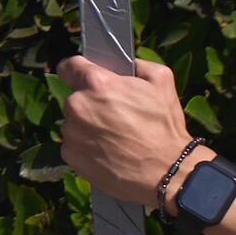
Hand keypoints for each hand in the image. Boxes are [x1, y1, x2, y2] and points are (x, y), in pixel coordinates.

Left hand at [57, 51, 196, 207]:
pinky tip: (108, 152)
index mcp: (96, 83)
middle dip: (91, 103)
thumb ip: (138, 64)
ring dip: (87, 126)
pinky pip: (74, 145)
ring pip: (73, 123)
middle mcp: (77, 105)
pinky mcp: (70, 155)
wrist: (168, 172)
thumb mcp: (161, 82)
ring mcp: (71, 132)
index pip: (68, 66)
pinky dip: (86, 147)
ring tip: (115, 137)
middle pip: (74, 98)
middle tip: (115, 115)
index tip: (86, 77)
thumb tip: (125, 62)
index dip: (78, 70)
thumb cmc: (165, 127)